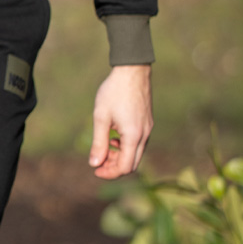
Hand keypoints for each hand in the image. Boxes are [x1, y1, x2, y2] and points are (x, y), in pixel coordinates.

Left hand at [88, 64, 152, 178]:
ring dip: (120, 156)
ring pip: (136, 154)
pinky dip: (126, 146)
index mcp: (133, 136)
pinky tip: (114, 137)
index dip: (109, 173)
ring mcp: (148, 129)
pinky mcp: (148, 122)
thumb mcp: (101, 116)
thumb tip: (94, 163)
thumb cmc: (114, 91)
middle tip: (98, 162)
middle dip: (115, 167)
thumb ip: (99, 142)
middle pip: (132, 164)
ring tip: (104, 148)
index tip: (95, 169)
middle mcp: (144, 135)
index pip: (124, 167)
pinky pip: (139, 143)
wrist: (132, 70)